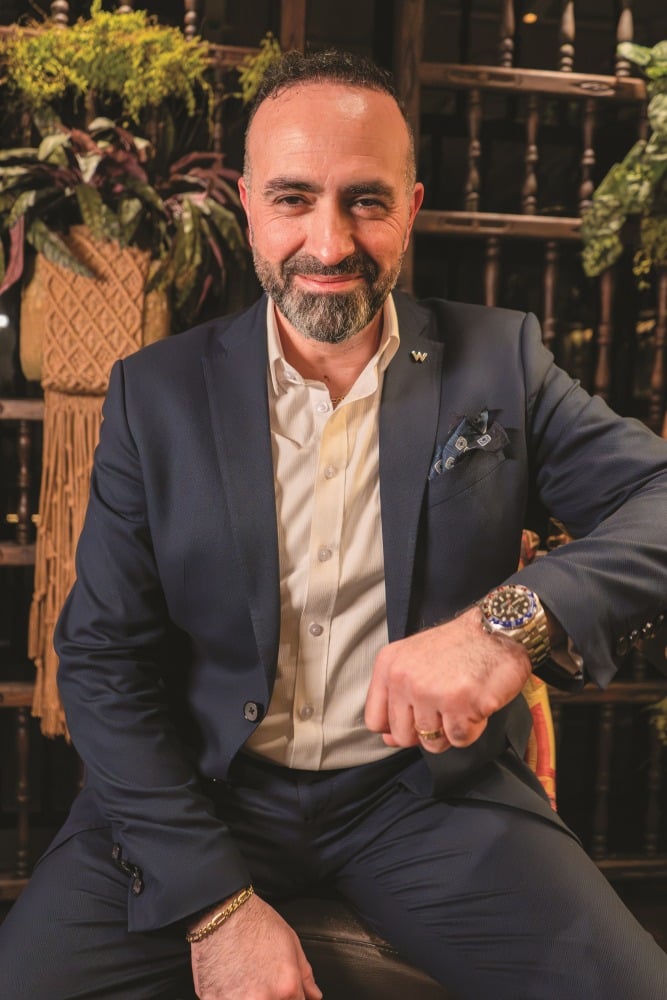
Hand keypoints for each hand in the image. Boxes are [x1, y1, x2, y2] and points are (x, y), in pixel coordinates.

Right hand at [190, 893, 321, 999]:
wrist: (219, 913)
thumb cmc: (252, 922)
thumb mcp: (290, 941)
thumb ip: (305, 974)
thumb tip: (314, 995)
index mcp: (286, 987)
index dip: (293, 997)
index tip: (285, 992)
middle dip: (272, 997)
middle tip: (264, 980)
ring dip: (250, 997)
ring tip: (245, 979)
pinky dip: (230, 996)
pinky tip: (230, 981)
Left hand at [365, 605, 531, 752]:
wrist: (498, 630)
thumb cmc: (461, 646)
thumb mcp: (416, 660)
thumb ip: (397, 698)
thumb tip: (389, 738)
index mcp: (389, 665)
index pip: (375, 719)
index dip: (396, 727)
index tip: (414, 719)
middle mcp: (404, 678)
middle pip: (403, 736)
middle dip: (427, 731)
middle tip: (446, 708)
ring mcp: (430, 692)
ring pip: (432, 743)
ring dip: (451, 729)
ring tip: (462, 702)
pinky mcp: (459, 705)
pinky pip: (459, 740)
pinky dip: (472, 728)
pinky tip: (476, 704)